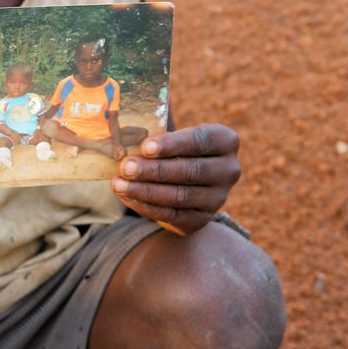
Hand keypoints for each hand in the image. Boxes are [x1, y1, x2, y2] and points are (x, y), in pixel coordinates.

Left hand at [111, 124, 239, 235]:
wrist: (183, 180)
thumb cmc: (173, 148)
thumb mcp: (172, 133)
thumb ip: (157, 129)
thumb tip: (126, 130)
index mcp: (226, 141)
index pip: (200, 141)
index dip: (172, 145)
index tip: (145, 147)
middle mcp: (228, 170)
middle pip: (190, 171)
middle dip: (154, 170)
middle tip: (125, 167)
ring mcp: (217, 198)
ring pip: (180, 196)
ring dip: (146, 190)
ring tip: (119, 183)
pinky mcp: (201, 219)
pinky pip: (172, 215)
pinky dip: (146, 206)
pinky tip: (126, 196)